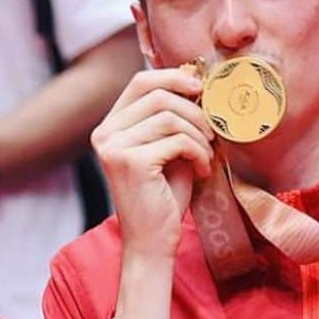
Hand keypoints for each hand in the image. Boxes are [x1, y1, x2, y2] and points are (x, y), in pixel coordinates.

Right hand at [91, 67, 212, 318]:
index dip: (174, 77)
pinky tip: (201, 171)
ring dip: (199, 135)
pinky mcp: (132, 162)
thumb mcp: (167, 148)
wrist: (152, 241)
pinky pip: (178, 140)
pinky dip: (199, 153)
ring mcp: (114, 148)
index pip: (140, 82)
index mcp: (109, 128)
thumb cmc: (162, 196)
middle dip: (194, 110)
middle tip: (212, 133)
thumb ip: (172, 116)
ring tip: (206, 156)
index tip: (200, 89)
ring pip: (171, 117)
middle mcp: (105, 135)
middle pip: (158, 95)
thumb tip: (195, 77)